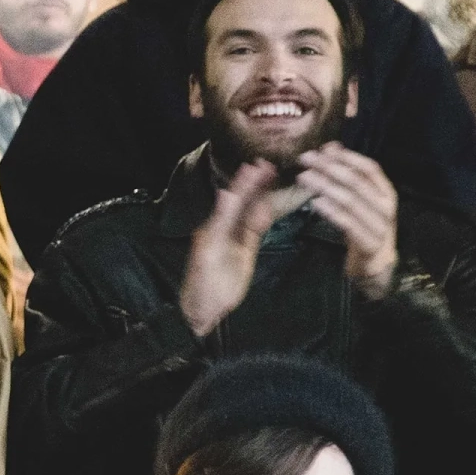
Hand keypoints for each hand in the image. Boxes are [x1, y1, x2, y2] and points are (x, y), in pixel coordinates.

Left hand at [181, 159, 280, 335]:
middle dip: (254, 184)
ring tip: (272, 177)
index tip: (254, 166)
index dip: (243, 183)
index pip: (232, 200)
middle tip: (268, 165)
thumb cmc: (203, 283)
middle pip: (243, 202)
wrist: (204, 309)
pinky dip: (263, 215)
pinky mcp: (244, 250)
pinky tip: (270, 204)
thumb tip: (227, 194)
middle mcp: (223, 228)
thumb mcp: (211, 252)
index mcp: (213, 226)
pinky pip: (255, 229)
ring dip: (260, 196)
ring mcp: (234, 238)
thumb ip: (221, 223)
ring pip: (250, 213)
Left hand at [297, 142, 399, 296]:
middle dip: (329, 168)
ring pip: (350, 201)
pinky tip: (315, 202)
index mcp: (386, 192)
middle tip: (305, 159)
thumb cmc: (364, 225)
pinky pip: (348, 224)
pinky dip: (331, 211)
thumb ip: (348, 175)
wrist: (375, 262)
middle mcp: (386, 207)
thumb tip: (331, 147)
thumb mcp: (360, 199)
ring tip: (303, 177)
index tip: (324, 148)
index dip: (347, 156)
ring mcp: (380, 226)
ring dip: (325, 186)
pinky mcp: (369, 243)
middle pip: (356, 182)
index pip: (370, 168)